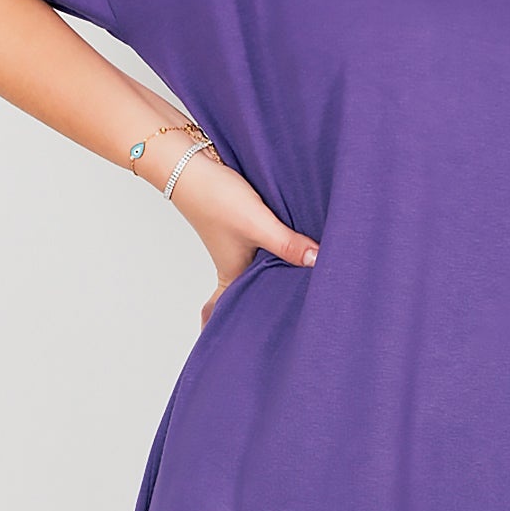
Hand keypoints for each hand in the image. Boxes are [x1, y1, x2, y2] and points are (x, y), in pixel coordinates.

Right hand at [131, 129, 319, 329]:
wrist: (190, 161)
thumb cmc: (214, 198)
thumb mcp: (257, 224)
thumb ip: (287, 244)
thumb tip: (319, 262)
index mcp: (232, 274)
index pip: (230, 311)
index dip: (234, 328)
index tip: (248, 349)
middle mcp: (235, 263)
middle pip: (252, 293)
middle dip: (267, 307)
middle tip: (296, 323)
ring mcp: (240, 244)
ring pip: (261, 268)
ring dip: (277, 275)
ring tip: (307, 288)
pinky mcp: (246, 224)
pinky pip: (267, 244)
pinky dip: (279, 249)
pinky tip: (300, 246)